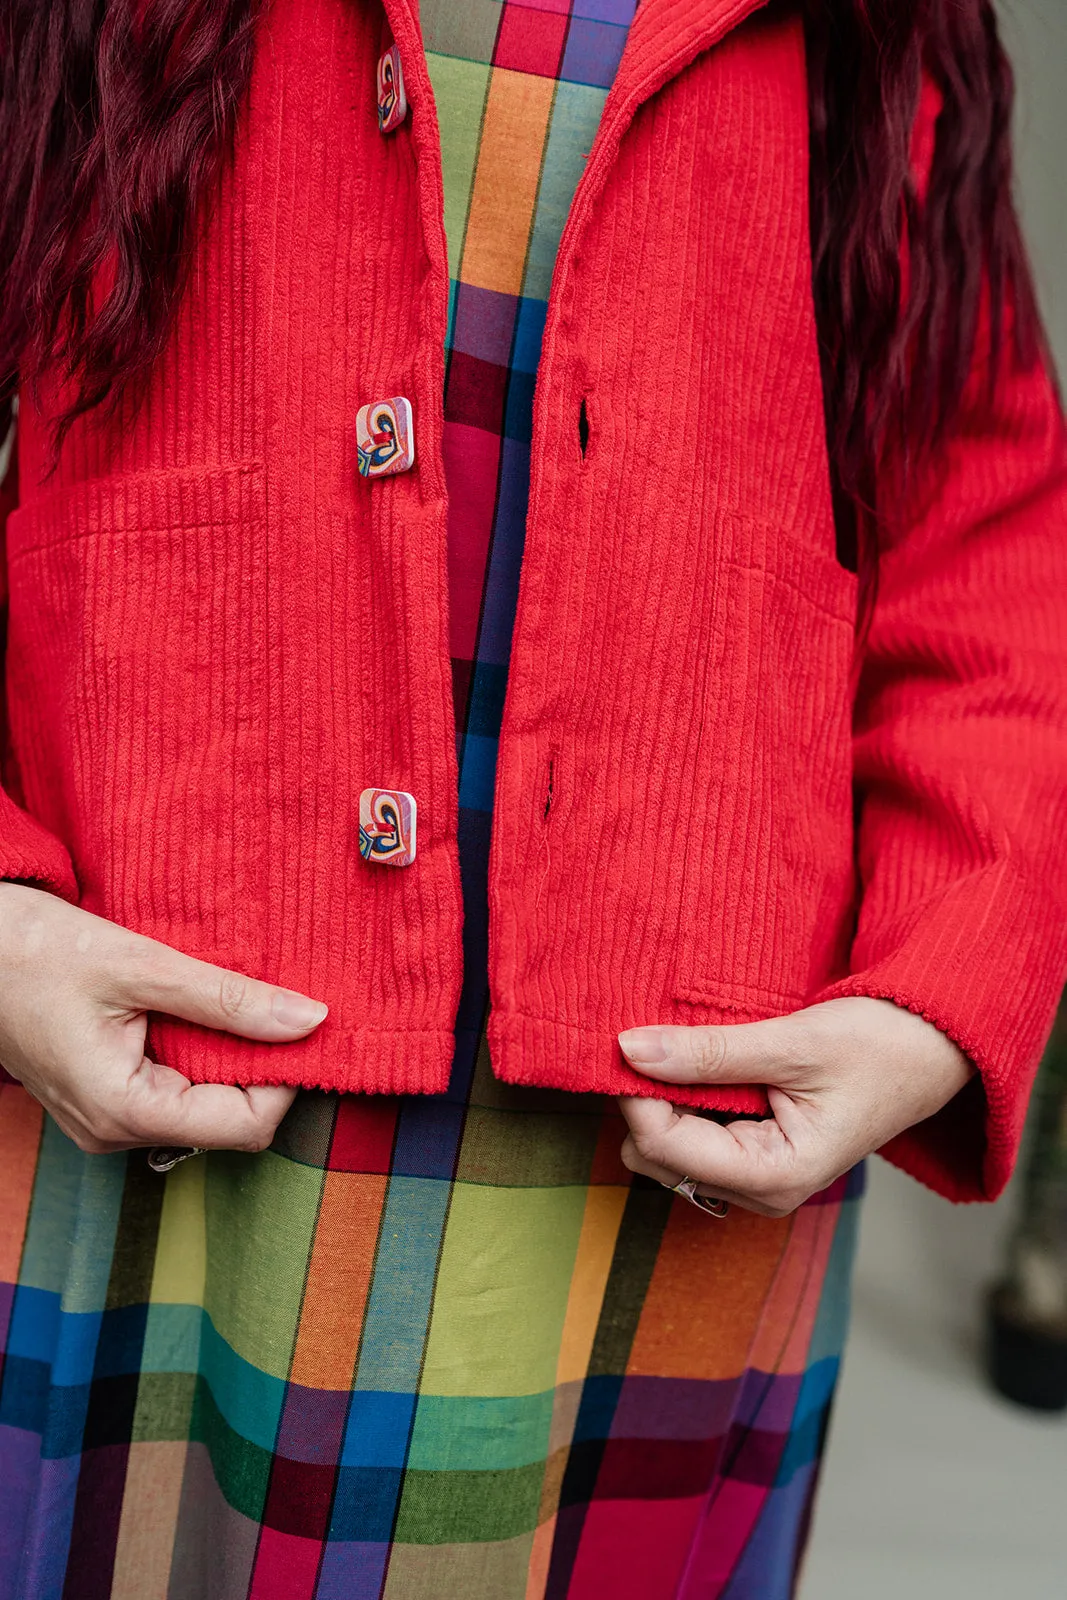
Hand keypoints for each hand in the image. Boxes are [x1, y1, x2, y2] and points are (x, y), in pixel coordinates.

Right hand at [0, 882, 327, 1154]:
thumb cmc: (35, 949)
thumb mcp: (142, 965)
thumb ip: (228, 998)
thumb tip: (310, 1019)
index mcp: (123, 1111)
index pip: (246, 1126)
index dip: (285, 1077)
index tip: (299, 1021)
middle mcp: (114, 1131)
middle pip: (229, 1120)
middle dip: (260, 1064)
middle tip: (269, 1001)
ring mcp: (105, 1118)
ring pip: (204, 1104)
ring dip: (228, 1055)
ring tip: (225, 999)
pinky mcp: (103, 1096)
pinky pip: (174, 1088)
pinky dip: (197, 1051)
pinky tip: (194, 1008)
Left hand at [617, 996, 974, 1215]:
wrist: (930, 1049)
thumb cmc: (877, 1046)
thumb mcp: (791, 1043)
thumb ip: (709, 1052)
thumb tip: (629, 1048)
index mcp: (775, 1177)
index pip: (665, 1146)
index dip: (636, 1093)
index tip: (632, 1038)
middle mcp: (761, 1193)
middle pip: (654, 1157)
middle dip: (645, 1101)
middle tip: (660, 1039)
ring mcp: (756, 1181)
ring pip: (664, 1151)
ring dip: (663, 1100)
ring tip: (690, 1050)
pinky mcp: (754, 1159)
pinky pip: (689, 1138)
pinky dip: (682, 1102)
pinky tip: (701, 1066)